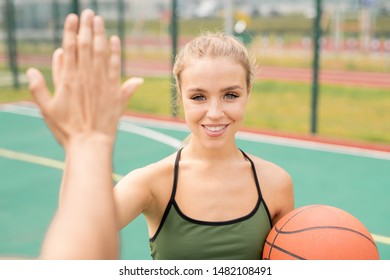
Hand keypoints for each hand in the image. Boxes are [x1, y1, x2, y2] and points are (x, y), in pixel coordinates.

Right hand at [26, 9, 142, 148]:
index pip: (69, 48)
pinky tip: (115, 40)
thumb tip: (31, 69)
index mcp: (68, 79)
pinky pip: (115, 67)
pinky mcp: (114, 90)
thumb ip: (38, 88)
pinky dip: (115, 52)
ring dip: (100, 34)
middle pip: (86, 46)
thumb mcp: (46, 109)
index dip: (71, 31)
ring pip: (100, 52)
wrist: (90, 143)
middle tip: (88, 12)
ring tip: (99, 20)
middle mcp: (85, 77)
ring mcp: (101, 83)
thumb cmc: (66, 129)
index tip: (73, 17)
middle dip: (86, 27)